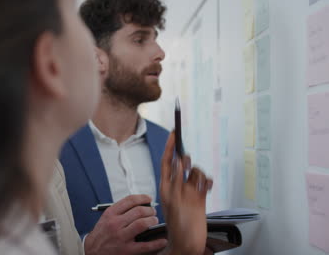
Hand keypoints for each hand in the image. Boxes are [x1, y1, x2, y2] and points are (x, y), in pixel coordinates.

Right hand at [84, 194, 167, 254]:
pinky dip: (156, 243)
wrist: (91, 251)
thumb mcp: (106, 218)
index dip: (142, 197)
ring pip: (142, 224)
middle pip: (138, 211)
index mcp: (110, 214)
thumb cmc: (101, 234)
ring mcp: (121, 237)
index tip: (149, 198)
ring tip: (154, 220)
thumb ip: (120, 210)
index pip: (130, 200)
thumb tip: (139, 204)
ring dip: (152, 221)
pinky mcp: (126, 250)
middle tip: (153, 211)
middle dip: (150, 210)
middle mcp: (115, 224)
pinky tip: (162, 240)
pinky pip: (145, 245)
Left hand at [159, 131, 212, 254]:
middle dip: (188, 163)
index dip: (170, 146)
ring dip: (200, 175)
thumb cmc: (178, 226)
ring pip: (196, 172)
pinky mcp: (200, 197)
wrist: (189, 243)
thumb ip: (177, 180)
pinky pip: (205, 182)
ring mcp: (189, 191)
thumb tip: (179, 161)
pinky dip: (208, 181)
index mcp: (167, 186)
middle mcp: (177, 186)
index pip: (167, 161)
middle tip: (189, 169)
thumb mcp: (174, 200)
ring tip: (201, 187)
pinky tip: (209, 187)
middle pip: (183, 164)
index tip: (174, 133)